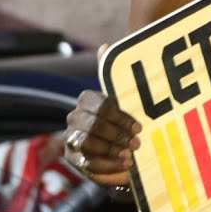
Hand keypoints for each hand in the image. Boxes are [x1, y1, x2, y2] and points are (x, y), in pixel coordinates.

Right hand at [64, 44, 142, 187]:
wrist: (125, 153)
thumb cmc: (126, 123)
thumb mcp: (126, 100)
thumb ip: (115, 76)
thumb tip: (105, 45)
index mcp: (87, 101)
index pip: (96, 103)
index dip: (118, 116)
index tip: (139, 126)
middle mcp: (75, 118)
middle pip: (92, 124)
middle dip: (117, 134)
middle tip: (137, 143)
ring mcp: (71, 138)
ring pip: (87, 143)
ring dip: (112, 150)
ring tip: (130, 155)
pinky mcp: (73, 158)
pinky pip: (87, 162)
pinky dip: (108, 165)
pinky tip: (124, 166)